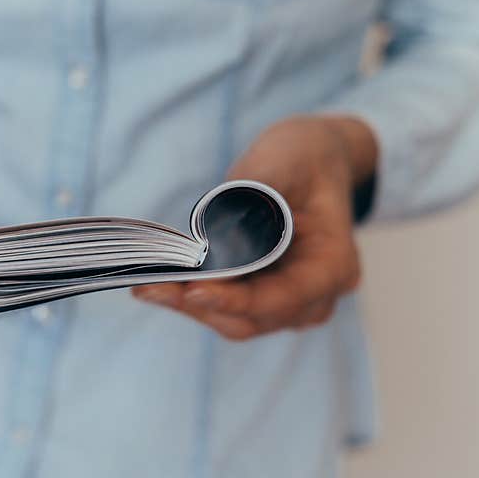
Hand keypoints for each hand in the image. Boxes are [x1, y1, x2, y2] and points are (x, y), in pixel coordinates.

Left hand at [133, 115, 375, 339]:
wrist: (314, 161)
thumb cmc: (303, 157)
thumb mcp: (281, 163)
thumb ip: (249, 202)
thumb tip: (210, 246)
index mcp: (333, 265)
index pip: (282, 297)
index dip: (236, 299)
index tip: (193, 289)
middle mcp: (315, 296)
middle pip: (252, 319)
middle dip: (199, 304)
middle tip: (149, 288)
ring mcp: (289, 303)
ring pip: (235, 320)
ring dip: (189, 305)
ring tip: (145, 286)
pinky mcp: (261, 296)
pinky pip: (225, 307)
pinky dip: (193, 297)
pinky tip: (158, 282)